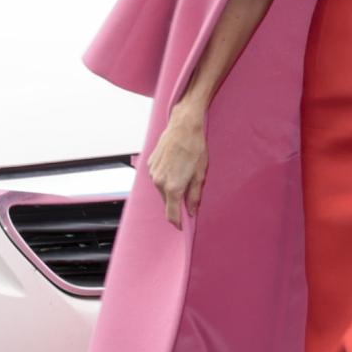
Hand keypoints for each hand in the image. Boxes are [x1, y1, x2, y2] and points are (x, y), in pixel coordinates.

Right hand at [147, 108, 208, 228]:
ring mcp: (153, 172)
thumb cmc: (195, 148)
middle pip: (167, 202)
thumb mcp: (201, 174)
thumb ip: (194, 196)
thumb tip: (192, 211)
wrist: (183, 126)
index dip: (178, 222)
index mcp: (173, 187)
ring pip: (162, 190)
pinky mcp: (150, 164)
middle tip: (189, 196)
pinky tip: (176, 167)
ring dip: (171, 189)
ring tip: (184, 175)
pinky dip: (166, 178)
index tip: (184, 225)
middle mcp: (159, 182)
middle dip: (177, 203)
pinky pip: (158, 178)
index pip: (172, 214)